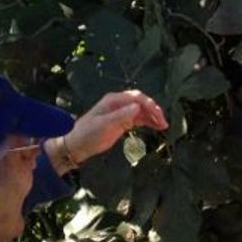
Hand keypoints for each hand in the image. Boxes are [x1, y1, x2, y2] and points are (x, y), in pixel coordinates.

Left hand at [46, 90, 168, 174]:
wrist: (78, 144)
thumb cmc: (88, 133)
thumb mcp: (104, 125)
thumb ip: (121, 115)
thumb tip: (137, 107)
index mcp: (114, 100)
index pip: (136, 97)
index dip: (149, 105)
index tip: (158, 115)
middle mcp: (119, 103)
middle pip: (141, 102)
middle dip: (153, 110)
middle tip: (163, 122)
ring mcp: (121, 112)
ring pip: (142, 111)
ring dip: (153, 116)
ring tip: (163, 126)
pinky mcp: (123, 121)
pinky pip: (139, 119)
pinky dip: (148, 122)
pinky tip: (156, 127)